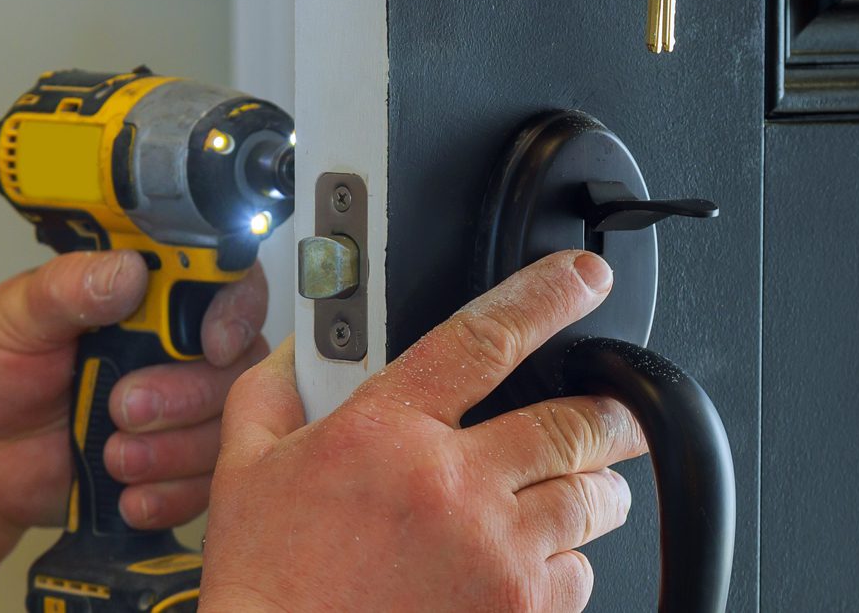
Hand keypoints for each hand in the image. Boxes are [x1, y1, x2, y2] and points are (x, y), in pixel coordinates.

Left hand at [0, 250, 270, 540]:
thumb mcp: (13, 318)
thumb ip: (68, 287)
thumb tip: (127, 270)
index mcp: (146, 296)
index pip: (226, 284)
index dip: (234, 312)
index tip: (210, 343)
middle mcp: (175, 348)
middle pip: (236, 364)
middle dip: (185, 395)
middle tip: (122, 407)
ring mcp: (180, 408)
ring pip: (226, 426)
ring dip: (173, 450)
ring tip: (112, 456)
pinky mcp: (175, 464)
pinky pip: (206, 482)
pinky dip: (169, 493)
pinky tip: (126, 492)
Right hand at [201, 251, 647, 612]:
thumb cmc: (266, 583)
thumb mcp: (247, 469)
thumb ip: (276, 393)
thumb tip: (299, 348)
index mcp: (387, 432)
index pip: (485, 338)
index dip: (548, 296)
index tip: (585, 278)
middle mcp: (453, 486)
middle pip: (571, 422)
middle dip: (606, 412)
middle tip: (610, 412)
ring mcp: (493, 553)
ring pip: (591, 497)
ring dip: (593, 487)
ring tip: (574, 488)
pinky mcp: (517, 611)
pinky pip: (580, 574)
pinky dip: (569, 563)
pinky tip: (534, 559)